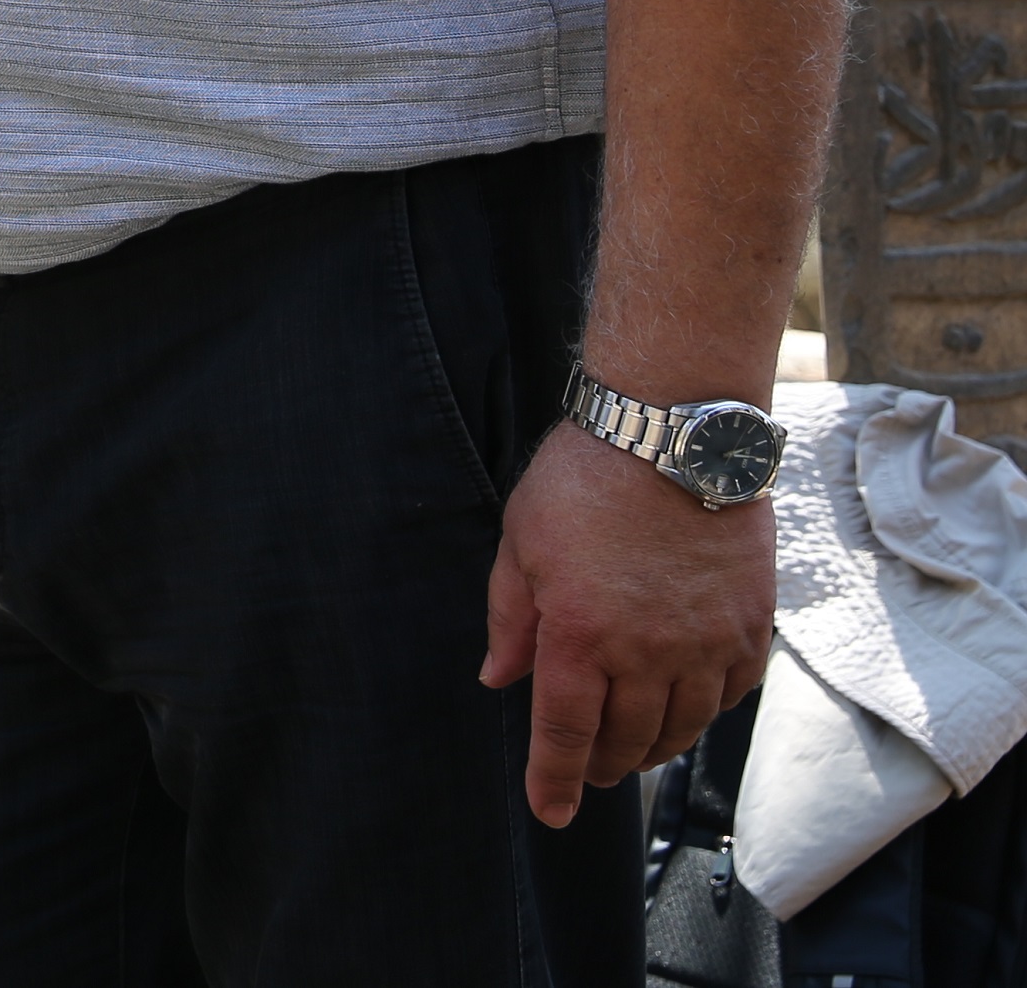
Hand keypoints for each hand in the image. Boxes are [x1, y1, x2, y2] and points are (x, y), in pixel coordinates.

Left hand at [480, 420, 773, 825]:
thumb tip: (498, 679)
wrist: (672, 433)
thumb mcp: (521, 543)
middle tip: (585, 774)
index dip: (552, 781)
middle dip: (600, 766)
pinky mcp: (749, 626)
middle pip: (625, 740)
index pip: (563, 732)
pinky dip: (706, 712)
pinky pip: (731, 694)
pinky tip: (688, 707)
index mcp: (579, 635)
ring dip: (653, 748)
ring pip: (682, 727)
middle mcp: (646, 653)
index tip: (548, 814)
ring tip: (632, 749)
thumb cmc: (582, 480)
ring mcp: (705, 643)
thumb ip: (510, 619)